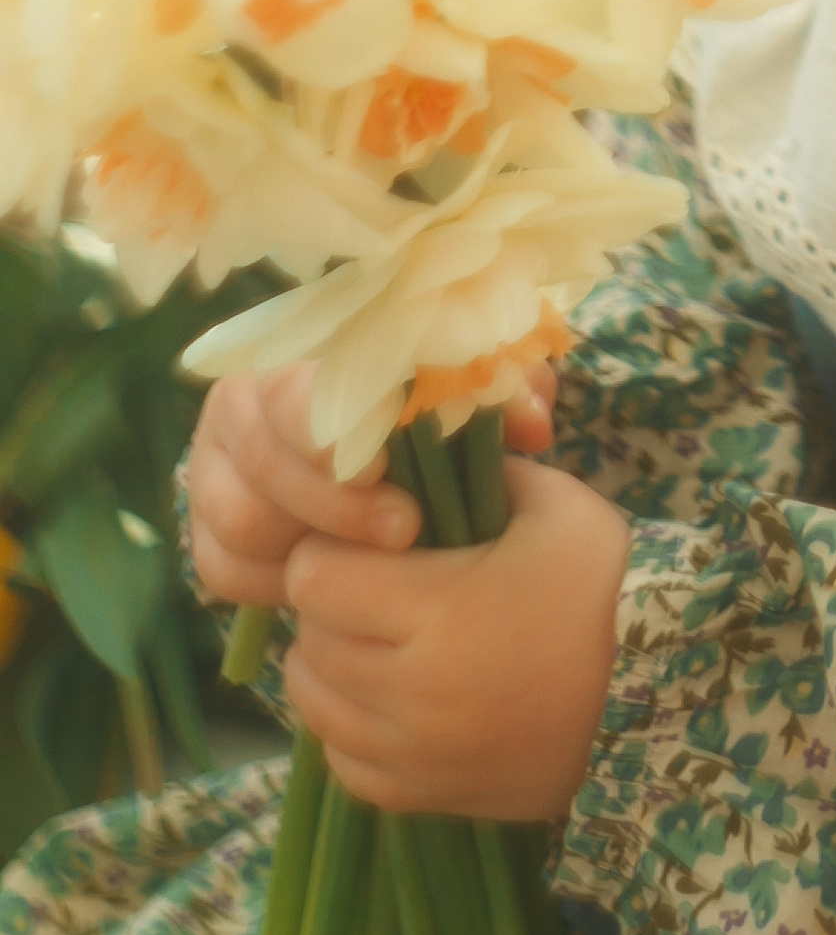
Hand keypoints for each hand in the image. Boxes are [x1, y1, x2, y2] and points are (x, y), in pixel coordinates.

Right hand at [189, 362, 559, 607]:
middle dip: (335, 506)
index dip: (331, 435)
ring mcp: (213, 465)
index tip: (386, 470)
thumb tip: (531, 423)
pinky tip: (332, 579)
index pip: (290, 390)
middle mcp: (242, 400)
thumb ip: (508, 391)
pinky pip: (220, 567)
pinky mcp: (205, 526)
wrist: (391, 445)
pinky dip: (273, 583)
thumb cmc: (436, 403)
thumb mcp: (481, 386)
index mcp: (300, 350)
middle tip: (405, 531)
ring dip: (310, 548)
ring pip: (238, 519)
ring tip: (378, 559)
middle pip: (262, 461)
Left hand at [281, 457, 629, 820]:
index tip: (369, 547)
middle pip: (310, 641)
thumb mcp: (558, 506)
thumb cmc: (604, 591)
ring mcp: (414, 754)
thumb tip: (424, 455)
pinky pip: (344, 764)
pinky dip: (353, 730)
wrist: (653, 699)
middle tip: (376, 593)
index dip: (332, 551)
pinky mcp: (421, 798)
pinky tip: (391, 701)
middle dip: (332, 609)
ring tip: (377, 645)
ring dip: (333, 669)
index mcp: (438, 611)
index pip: (313, 578)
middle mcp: (412, 692)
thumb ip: (482, 471)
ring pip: (314, 706)